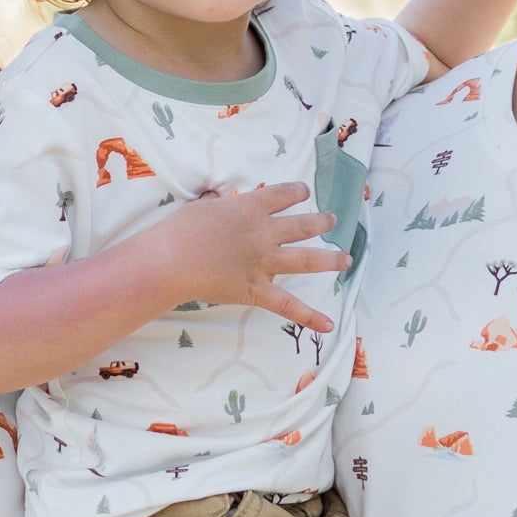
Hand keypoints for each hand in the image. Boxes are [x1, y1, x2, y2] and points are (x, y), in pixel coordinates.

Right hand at [141, 183, 346, 331]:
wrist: (171, 260)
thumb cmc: (180, 230)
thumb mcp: (201, 207)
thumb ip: (217, 204)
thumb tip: (219, 199)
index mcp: (250, 208)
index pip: (282, 195)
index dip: (296, 192)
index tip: (304, 192)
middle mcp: (264, 233)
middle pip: (301, 225)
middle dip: (320, 221)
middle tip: (332, 219)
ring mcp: (263, 263)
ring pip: (305, 259)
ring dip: (329, 258)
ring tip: (345, 258)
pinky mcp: (257, 290)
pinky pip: (288, 306)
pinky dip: (310, 317)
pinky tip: (329, 325)